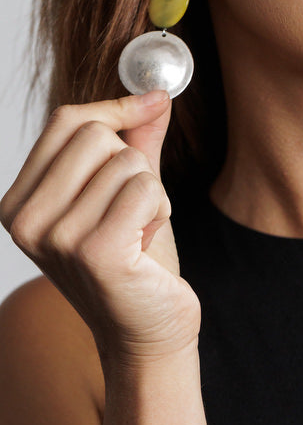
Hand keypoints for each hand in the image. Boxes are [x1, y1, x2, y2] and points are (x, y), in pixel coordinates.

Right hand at [0, 93, 200, 363]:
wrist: (149, 331)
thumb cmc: (135, 264)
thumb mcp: (126, 192)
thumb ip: (136, 141)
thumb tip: (156, 94)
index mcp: (20, 202)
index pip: (66, 122)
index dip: (115, 109)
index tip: (152, 105)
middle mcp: (27, 221)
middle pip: (95, 134)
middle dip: (132, 164)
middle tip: (132, 210)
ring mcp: (56, 238)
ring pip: (126, 162)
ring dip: (150, 194)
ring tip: (138, 233)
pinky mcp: (94, 252)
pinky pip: (145, 187)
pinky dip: (160, 209)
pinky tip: (145, 246)